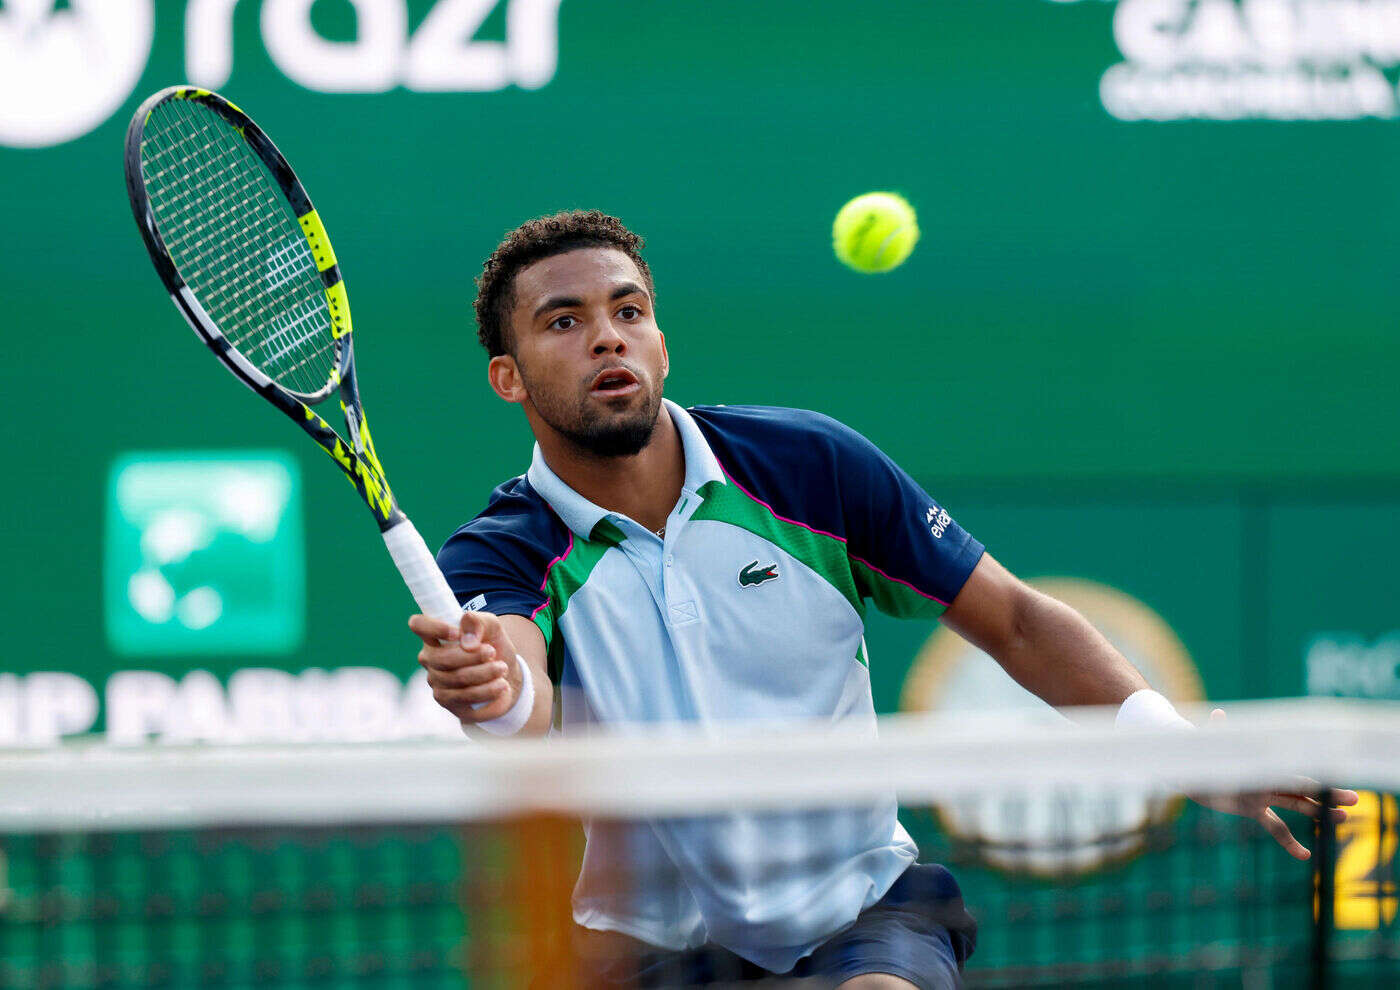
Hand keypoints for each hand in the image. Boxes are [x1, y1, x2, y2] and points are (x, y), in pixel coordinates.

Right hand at [409, 609, 523, 722]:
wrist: (505, 673)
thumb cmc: (491, 643)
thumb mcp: (492, 626)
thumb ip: (479, 623)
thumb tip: (468, 642)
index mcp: (435, 635)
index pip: (419, 625)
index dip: (433, 628)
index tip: (457, 633)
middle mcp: (430, 660)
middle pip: (441, 659)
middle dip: (471, 656)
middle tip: (492, 652)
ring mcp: (438, 684)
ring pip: (457, 680)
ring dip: (484, 674)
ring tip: (502, 669)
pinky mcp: (451, 704)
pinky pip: (467, 701)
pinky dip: (488, 693)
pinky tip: (501, 686)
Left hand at [1189, 709, 1359, 860]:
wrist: (1191, 767)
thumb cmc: (1204, 751)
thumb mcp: (1212, 744)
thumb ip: (1219, 731)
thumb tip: (1219, 714)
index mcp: (1262, 766)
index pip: (1293, 776)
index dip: (1315, 781)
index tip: (1336, 783)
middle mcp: (1267, 780)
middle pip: (1303, 790)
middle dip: (1327, 796)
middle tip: (1355, 802)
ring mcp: (1263, 796)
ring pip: (1297, 805)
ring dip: (1318, 813)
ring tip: (1343, 821)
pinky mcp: (1254, 809)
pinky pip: (1276, 827)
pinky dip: (1289, 841)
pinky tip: (1304, 856)